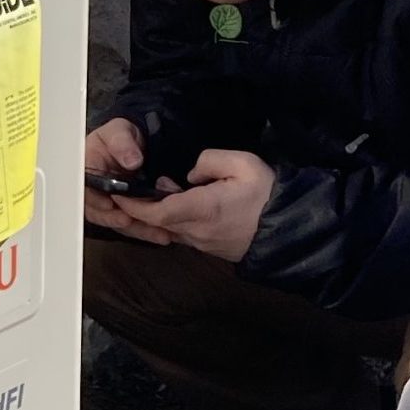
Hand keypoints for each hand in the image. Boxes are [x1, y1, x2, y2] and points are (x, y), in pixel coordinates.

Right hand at [84, 118, 177, 243]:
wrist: (133, 144)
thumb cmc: (120, 137)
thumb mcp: (119, 132)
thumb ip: (123, 144)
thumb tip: (131, 161)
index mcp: (86, 171)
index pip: (84, 190)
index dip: (95, 200)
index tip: (109, 203)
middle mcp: (94, 191)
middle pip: (98, 212)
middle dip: (116, 220)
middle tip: (131, 221)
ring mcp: (108, 203)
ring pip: (117, 222)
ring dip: (136, 229)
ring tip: (156, 232)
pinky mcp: (123, 211)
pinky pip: (131, 224)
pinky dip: (146, 230)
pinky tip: (162, 234)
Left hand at [113, 149, 274, 261]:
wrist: (291, 228)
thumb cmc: (268, 194)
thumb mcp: (243, 163)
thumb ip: (209, 161)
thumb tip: (190, 175)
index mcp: (202, 209)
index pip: (156, 212)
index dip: (134, 204)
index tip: (119, 192)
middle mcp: (196, 231)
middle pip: (157, 222)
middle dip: (141, 206)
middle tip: (135, 186)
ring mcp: (202, 243)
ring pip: (168, 229)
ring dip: (157, 214)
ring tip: (162, 190)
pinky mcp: (208, 249)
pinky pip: (182, 234)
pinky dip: (172, 221)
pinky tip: (180, 204)